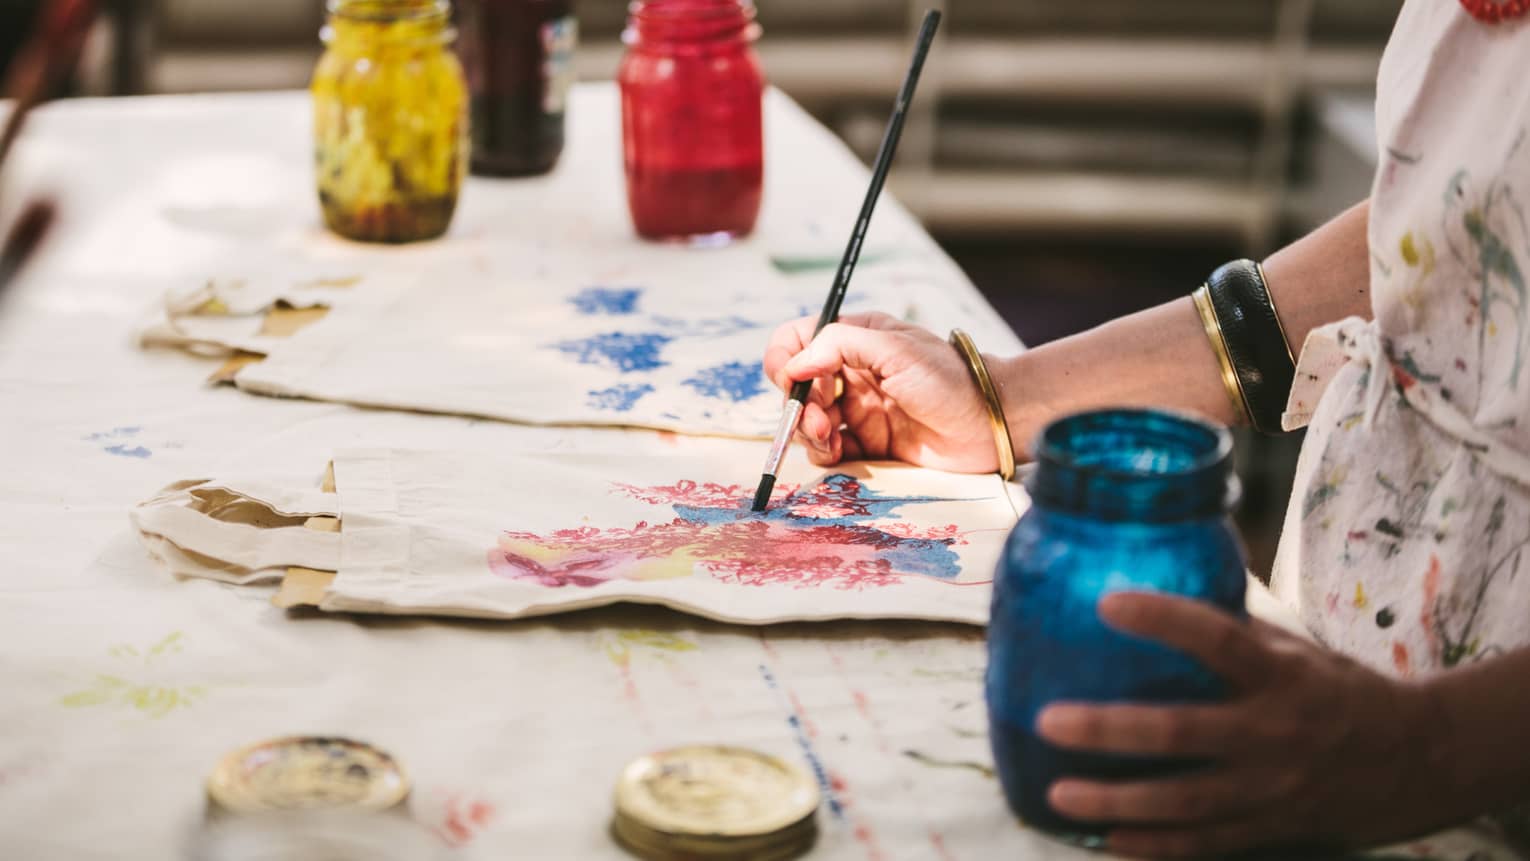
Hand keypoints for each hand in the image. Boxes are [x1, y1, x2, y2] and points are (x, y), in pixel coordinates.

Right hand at [762, 312, 998, 471]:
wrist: (989, 425)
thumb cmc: (949, 379)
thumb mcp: (895, 348)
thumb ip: (839, 345)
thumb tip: (795, 364)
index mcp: (855, 340)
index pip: (799, 340)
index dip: (784, 358)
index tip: (790, 379)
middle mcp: (851, 373)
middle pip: (798, 387)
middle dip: (799, 404)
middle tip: (820, 420)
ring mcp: (857, 410)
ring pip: (808, 421)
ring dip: (808, 431)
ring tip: (828, 439)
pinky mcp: (867, 444)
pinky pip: (828, 450)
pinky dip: (823, 453)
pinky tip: (837, 453)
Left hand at [1034, 592, 1444, 858]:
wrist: (1422, 762)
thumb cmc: (1341, 691)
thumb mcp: (1299, 651)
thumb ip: (1235, 634)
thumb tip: (1159, 599)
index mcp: (1282, 676)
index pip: (1217, 639)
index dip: (1162, 619)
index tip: (1106, 602)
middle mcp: (1275, 734)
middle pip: (1182, 733)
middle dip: (1111, 729)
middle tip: (1049, 720)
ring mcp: (1271, 789)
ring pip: (1183, 801)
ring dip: (1116, 800)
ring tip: (1058, 793)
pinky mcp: (1271, 828)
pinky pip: (1203, 843)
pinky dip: (1154, 846)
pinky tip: (1107, 840)